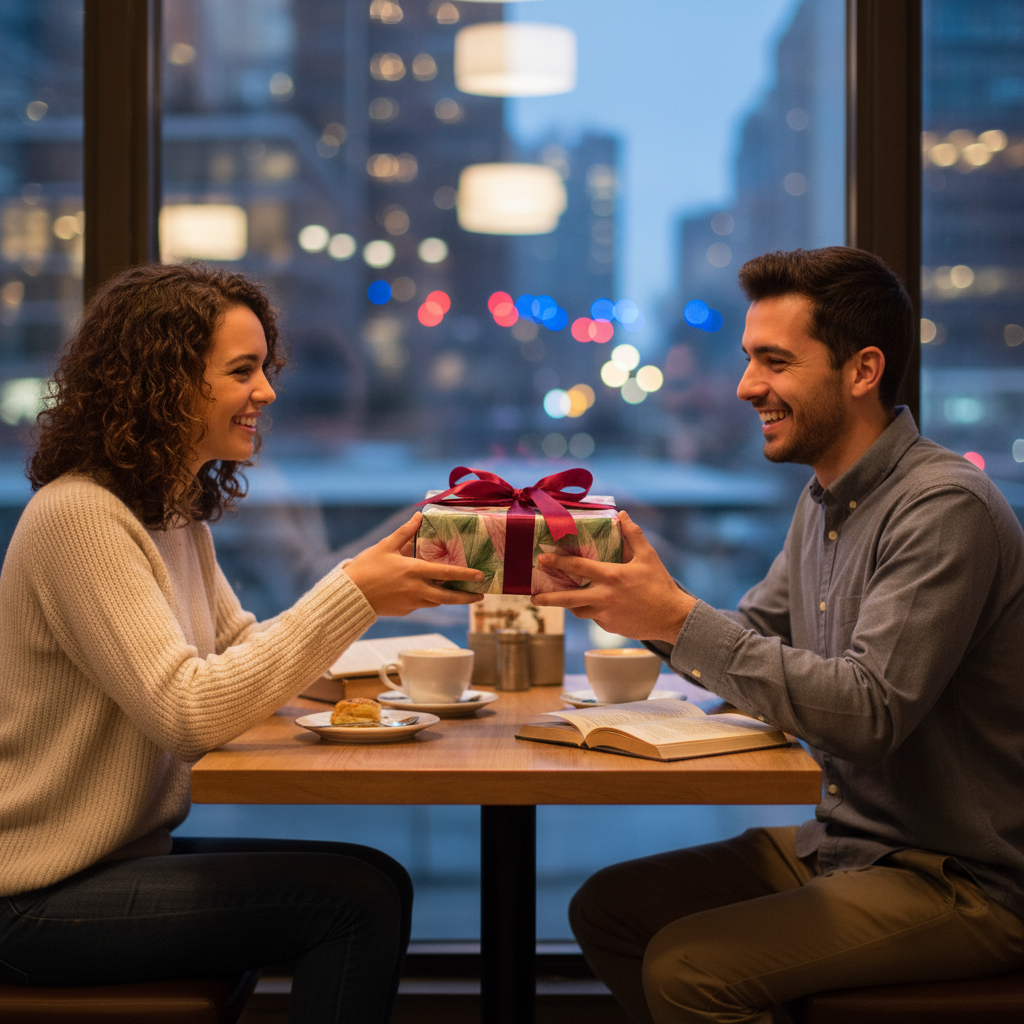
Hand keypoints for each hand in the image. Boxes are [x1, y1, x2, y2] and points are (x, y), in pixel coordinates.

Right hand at [344, 513, 484, 615]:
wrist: (350, 595)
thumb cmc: (366, 568)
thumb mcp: (386, 546)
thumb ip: (405, 532)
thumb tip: (419, 516)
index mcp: (414, 571)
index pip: (446, 573)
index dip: (465, 575)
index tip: (480, 576)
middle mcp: (416, 589)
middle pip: (448, 597)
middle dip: (466, 598)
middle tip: (479, 595)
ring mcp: (411, 602)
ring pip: (436, 601)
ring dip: (447, 597)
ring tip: (458, 592)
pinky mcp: (405, 611)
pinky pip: (421, 604)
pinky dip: (427, 598)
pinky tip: (426, 591)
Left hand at [531, 511, 695, 642]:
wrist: (672, 618)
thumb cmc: (660, 585)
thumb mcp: (648, 557)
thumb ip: (633, 535)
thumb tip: (622, 514)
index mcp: (612, 576)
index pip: (578, 567)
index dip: (558, 562)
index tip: (541, 559)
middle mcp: (604, 597)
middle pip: (568, 599)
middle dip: (547, 598)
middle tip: (533, 597)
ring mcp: (605, 615)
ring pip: (578, 610)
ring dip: (569, 605)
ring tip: (561, 599)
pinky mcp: (609, 627)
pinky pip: (594, 618)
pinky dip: (591, 611)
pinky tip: (594, 605)